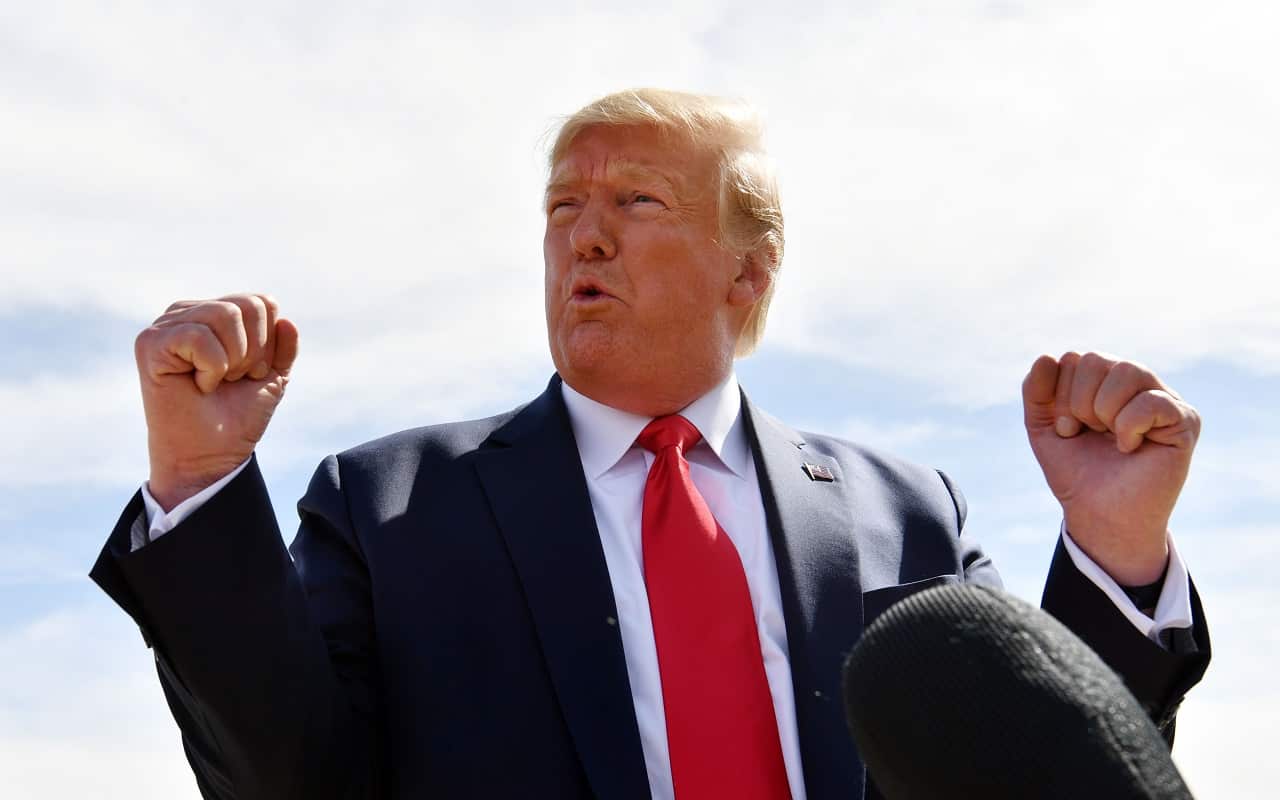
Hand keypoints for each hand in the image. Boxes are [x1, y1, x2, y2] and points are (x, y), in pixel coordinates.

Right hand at [135, 294, 298, 510]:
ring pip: (225, 316)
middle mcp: (188, 313)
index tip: (249, 373)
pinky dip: (212, 368)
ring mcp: (166, 325)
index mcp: (214, 313)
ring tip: (215, 381)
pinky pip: (200, 338)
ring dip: (233, 360)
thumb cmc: (236, 415)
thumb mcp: (272, 376)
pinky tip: (198, 384)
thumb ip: (283, 347)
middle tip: (232, 379)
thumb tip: (286, 321)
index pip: (261, 303)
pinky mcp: (150, 343)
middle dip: (254, 352)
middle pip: (248, 306)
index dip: (267, 343)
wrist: (212, 455)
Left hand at [1022, 352, 1199, 585]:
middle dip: (1078, 404)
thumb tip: (1045, 356)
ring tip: (1110, 439)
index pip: (1075, 358)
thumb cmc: (1076, 472)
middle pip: (1096, 360)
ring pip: (1126, 371)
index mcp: (1104, 380)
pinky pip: (1150, 401)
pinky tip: (1130, 448)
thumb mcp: (1043, 428)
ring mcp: (1163, 398)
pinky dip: (1128, 426)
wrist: (1099, 514)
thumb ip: (1036, 392)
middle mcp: (1136, 383)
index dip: (1060, 396)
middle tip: (1089, 434)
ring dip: (1103, 412)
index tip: (1067, 430)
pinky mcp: (1185, 420)